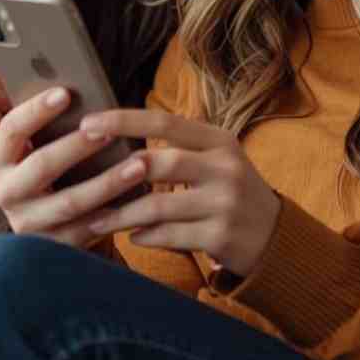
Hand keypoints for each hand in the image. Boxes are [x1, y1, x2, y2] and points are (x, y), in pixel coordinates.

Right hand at [0, 88, 146, 246]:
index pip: (12, 128)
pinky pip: (86, 229)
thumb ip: (57, 128)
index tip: (65, 92)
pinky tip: (139, 202)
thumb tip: (87, 92)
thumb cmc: (57, 174)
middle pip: (41, 165)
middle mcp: (7, 191)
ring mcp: (27, 223)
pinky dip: (114, 214)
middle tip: (109, 130)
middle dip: (77, 146)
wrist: (54, 227)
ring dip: (107, 182)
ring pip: (69, 201)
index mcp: (2, 159)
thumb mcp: (47, 150)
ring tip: (139, 165)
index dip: (37, 109)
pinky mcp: (52, 246)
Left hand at [81, 110, 279, 276]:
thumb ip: (179, 147)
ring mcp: (225, 203)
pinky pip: (169, 235)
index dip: (123, 121)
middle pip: (161, 163)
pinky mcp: (221, 236)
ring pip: (158, 206)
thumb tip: (116, 139)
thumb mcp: (217, 160)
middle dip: (116, 173)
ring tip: (96, 220)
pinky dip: (144, 237)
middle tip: (83, 183)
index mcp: (220, 140)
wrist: (276, 238)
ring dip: (121, 214)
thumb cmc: (231, 193)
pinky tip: (132, 237)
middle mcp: (225, 167)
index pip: (165, 121)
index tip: (87, 124)